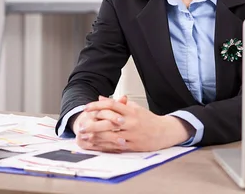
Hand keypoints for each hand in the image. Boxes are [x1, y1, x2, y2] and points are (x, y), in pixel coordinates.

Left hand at [79, 95, 193, 152]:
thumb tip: (102, 98)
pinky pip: (115, 145)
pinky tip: (95, 144)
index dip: (97, 105)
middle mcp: (130, 122)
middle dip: (92, 123)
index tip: (87, 107)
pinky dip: (103, 145)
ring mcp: (130, 134)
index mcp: (131, 111)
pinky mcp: (131, 145)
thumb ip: (118, 104)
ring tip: (85, 135)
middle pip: (107, 121)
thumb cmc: (148, 119)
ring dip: (95, 135)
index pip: (111, 105)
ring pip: (109, 134)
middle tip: (81, 124)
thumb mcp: (135, 108)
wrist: (163, 132)